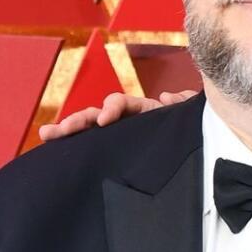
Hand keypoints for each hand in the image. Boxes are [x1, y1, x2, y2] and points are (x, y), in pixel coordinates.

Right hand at [37, 89, 195, 141]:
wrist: (204, 155)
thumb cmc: (199, 134)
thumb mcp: (192, 119)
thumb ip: (184, 104)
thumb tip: (168, 97)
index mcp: (145, 112)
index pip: (122, 104)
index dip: (111, 109)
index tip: (104, 122)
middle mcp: (129, 123)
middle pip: (97, 117)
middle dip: (76, 122)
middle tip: (54, 132)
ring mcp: (122, 138)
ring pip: (92, 132)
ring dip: (70, 131)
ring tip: (47, 135)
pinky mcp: (119, 154)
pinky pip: (97, 151)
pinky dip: (78, 149)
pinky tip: (57, 151)